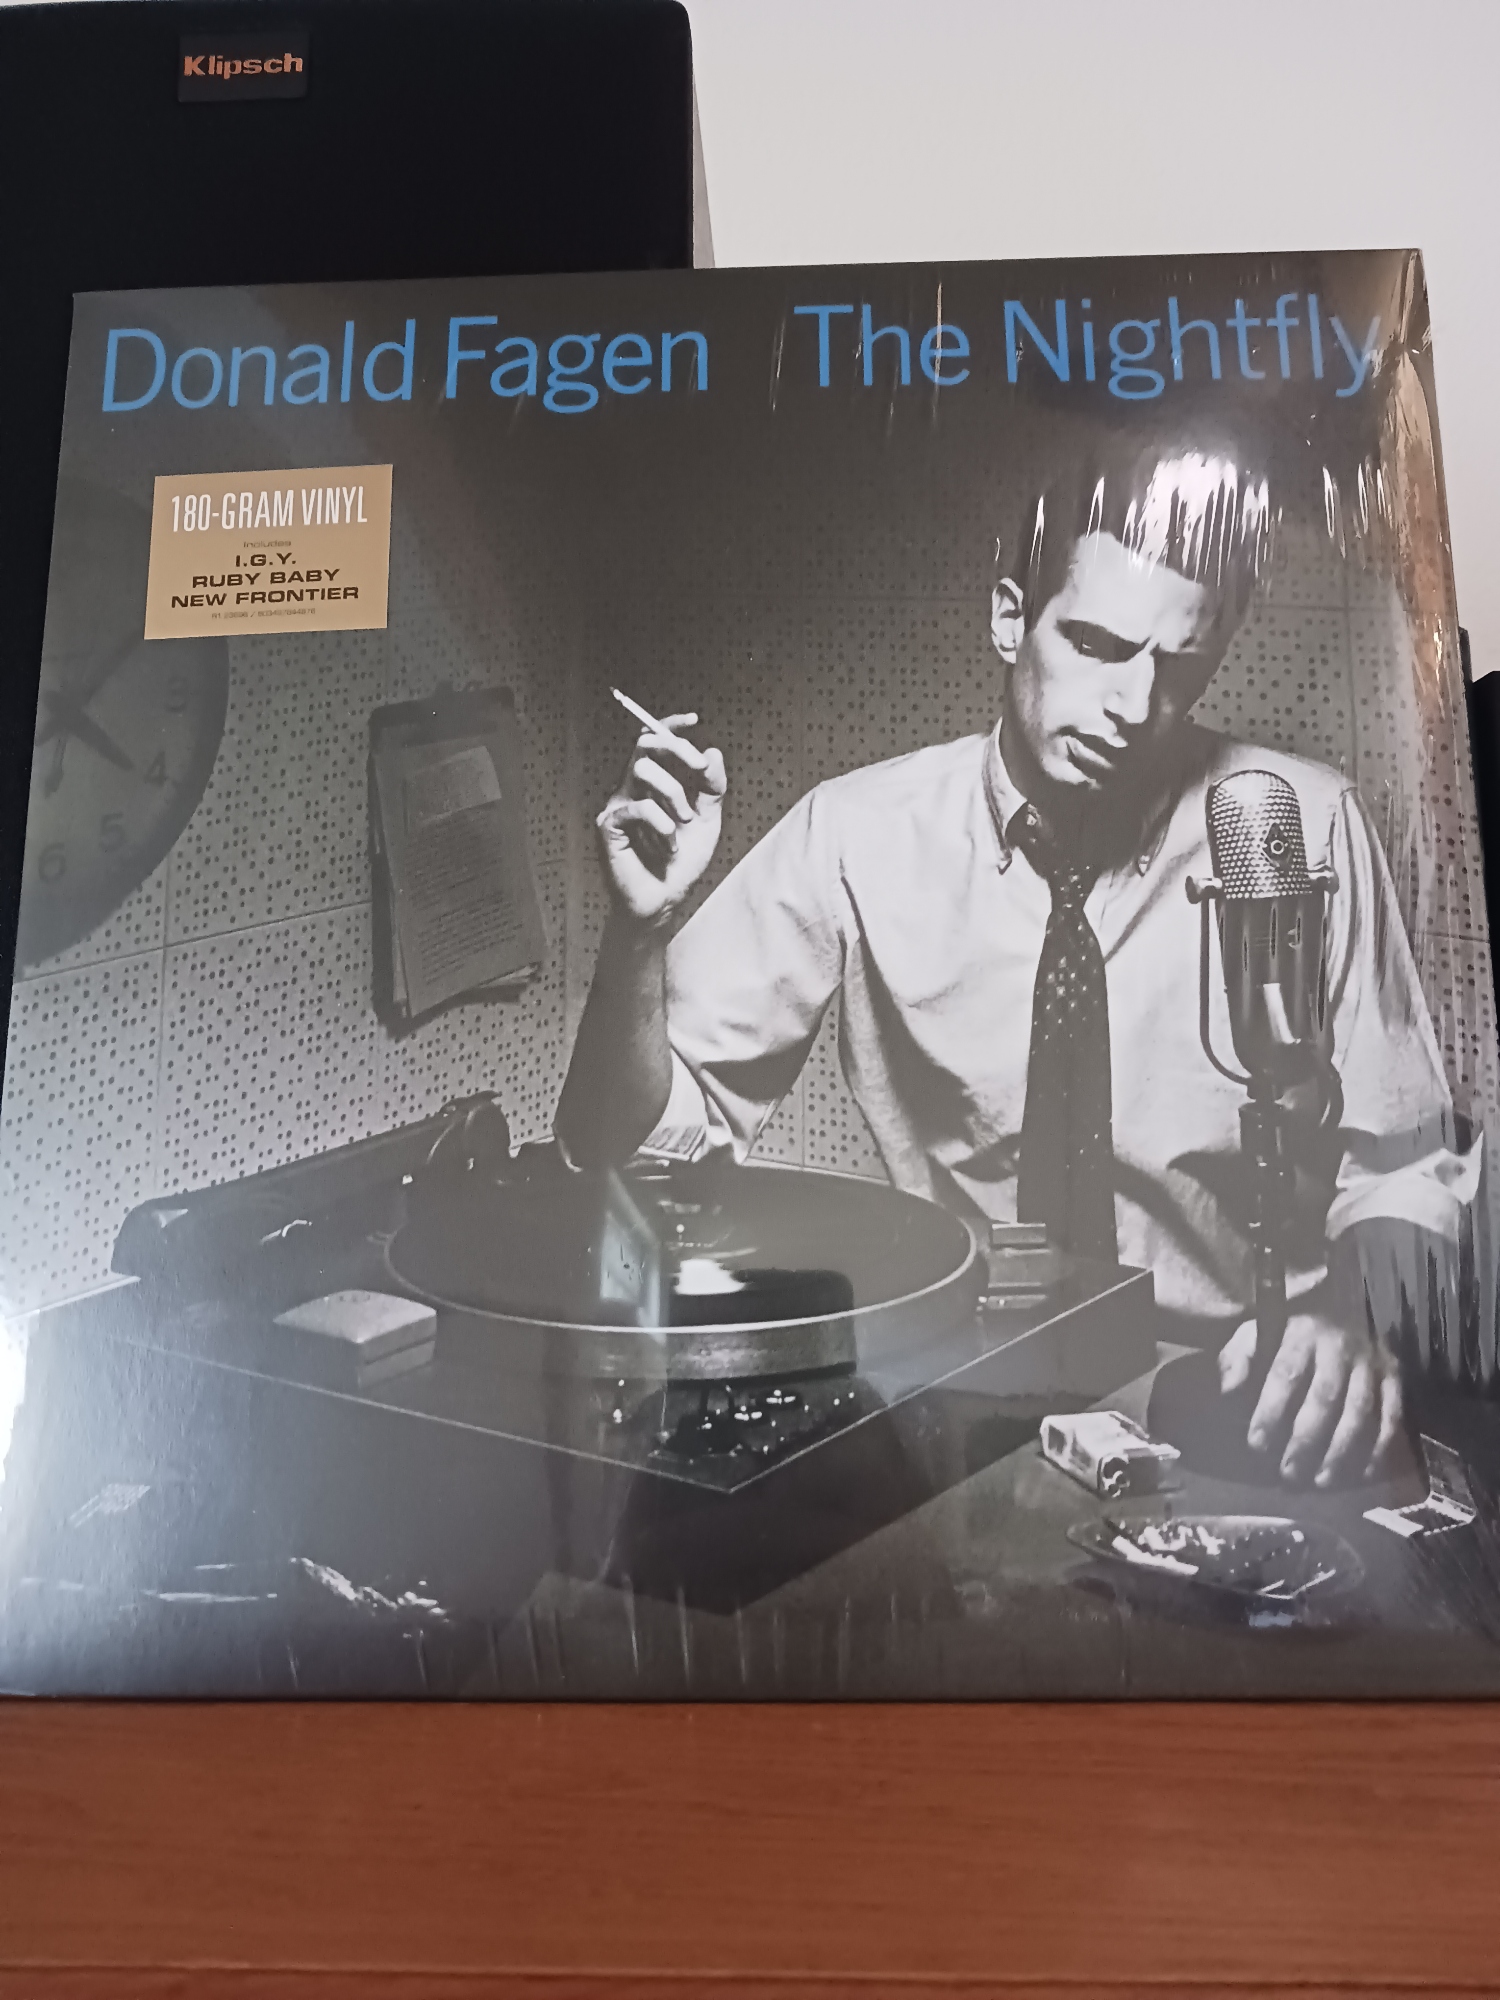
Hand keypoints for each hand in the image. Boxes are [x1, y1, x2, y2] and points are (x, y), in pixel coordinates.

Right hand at [596, 712, 726, 926]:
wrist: (665, 900)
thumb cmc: (682, 860)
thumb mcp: (707, 820)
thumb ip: (712, 787)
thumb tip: (712, 752)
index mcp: (651, 784)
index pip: (653, 742)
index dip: (669, 725)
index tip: (694, 720)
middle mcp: (631, 789)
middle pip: (645, 745)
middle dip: (676, 749)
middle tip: (699, 768)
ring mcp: (617, 805)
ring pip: (643, 772)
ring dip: (674, 796)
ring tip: (683, 825)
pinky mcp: (609, 826)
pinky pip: (638, 807)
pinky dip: (662, 825)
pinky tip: (668, 847)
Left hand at [1219, 1309, 1402, 1488]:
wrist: (1340, 1307)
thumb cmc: (1288, 1334)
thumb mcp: (1255, 1334)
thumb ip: (1239, 1360)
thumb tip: (1229, 1391)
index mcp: (1301, 1334)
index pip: (1285, 1375)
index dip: (1271, 1411)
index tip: (1257, 1444)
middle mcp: (1339, 1346)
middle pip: (1324, 1397)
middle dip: (1305, 1439)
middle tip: (1289, 1473)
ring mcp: (1370, 1361)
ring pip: (1359, 1410)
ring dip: (1341, 1449)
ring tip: (1322, 1480)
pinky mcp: (1394, 1375)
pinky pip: (1391, 1415)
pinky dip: (1379, 1447)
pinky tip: (1362, 1473)